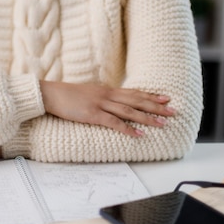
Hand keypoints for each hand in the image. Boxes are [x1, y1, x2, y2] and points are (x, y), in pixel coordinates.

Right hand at [39, 80, 175, 136]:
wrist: (50, 94)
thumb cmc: (67, 95)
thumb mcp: (88, 93)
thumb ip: (102, 97)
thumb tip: (114, 103)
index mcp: (106, 90)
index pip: (134, 92)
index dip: (151, 95)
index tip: (166, 98)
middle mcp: (107, 95)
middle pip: (136, 100)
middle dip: (156, 106)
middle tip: (173, 111)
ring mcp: (100, 104)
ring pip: (129, 111)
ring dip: (147, 117)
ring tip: (162, 123)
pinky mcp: (92, 114)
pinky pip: (113, 122)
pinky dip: (128, 128)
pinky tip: (139, 134)